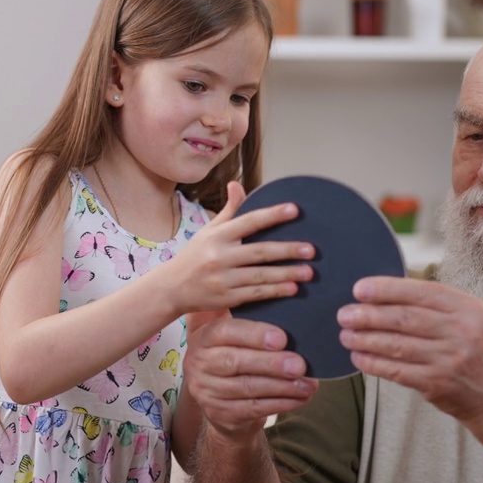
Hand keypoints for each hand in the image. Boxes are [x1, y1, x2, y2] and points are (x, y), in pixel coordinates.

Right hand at [162, 182, 314, 315]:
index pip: (249, 221)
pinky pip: (255, 293)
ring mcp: (222, 279)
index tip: (295, 209)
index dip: (272, 215)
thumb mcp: (207, 231)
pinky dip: (275, 291)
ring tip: (309, 271)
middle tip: (312, 249)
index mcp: (217, 236)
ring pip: (260, 275)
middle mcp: (219, 256)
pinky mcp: (225, 298)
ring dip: (287, 273)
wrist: (170, 288)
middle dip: (288, 250)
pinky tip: (292, 288)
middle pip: (259, 251)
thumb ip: (228, 210)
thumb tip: (237, 184)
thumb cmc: (194, 256)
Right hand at [183, 310, 317, 438]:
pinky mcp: (219, 413)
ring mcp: (207, 391)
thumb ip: (255, 332)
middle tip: (299, 365)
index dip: (254, 334)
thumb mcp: (235, 341)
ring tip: (307, 384)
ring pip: (248, 387)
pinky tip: (300, 397)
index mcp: (204, 338)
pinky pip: (254, 408)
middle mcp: (199, 364)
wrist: (220, 401)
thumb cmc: (235, 360)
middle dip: (271, 364)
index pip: (225, 332)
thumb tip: (295, 326)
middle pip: (236, 362)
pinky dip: (281, 403)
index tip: (282, 338)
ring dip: (282, 386)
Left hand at [336, 276, 482, 423]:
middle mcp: (461, 332)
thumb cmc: (479, 351)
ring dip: (365, 340)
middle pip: (404, 319)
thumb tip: (386, 292)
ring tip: (345, 335)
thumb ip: (437, 305)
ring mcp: (449, 359)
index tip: (359, 289)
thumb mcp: (471, 318)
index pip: (420, 292)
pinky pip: (397, 370)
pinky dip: (373, 363)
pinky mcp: (437, 383)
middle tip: (344, 314)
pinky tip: (359, 357)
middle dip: (368, 316)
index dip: (386, 289)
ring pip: (396, 345)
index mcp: (468, 308)